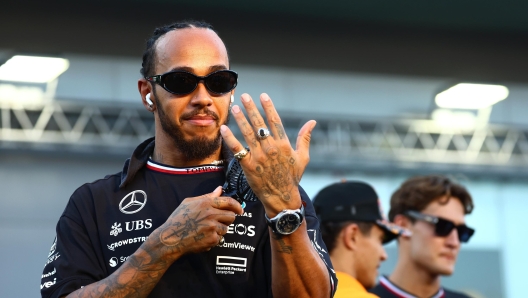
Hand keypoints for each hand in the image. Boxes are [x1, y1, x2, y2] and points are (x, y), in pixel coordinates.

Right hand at [156, 186, 242, 257]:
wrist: (170, 238)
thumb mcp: (189, 202)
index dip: (237, 206)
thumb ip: (207, 196)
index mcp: (206, 203)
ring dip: (219, 230)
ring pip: (226, 228)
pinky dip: (213, 239)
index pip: (229, 202)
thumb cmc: (178, 219)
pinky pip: (219, 238)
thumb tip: (220, 189)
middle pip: (231, 216)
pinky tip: (202, 237)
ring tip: (206, 230)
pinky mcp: (212, 239)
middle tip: (218, 221)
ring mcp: (212, 227)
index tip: (240, 210)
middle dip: (227, 219)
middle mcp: (211, 214)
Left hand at [220, 93, 315, 216]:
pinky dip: (230, 138)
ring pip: (248, 133)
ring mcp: (259, 157)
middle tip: (244, 96)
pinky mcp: (249, 166)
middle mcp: (271, 148)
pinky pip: (238, 149)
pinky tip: (224, 129)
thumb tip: (312, 122)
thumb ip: (304, 138)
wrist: (282, 197)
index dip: (268, 107)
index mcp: (284, 144)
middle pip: (259, 124)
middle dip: (251, 109)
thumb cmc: (292, 177)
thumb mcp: (303, 157)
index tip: (263, 96)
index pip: (275, 121)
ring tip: (234, 108)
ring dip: (240, 119)